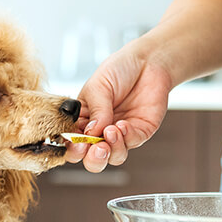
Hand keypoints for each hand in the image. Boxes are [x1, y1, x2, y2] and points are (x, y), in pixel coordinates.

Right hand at [65, 49, 171, 172]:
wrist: (147, 61)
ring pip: (114, 157)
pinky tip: (123, 124)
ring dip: (112, 149)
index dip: (73, 148)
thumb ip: (96, 111)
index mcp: (84, 121)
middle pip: (93, 159)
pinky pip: (132, 143)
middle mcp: (101, 132)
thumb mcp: (98, 86)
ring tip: (111, 131)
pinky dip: (126, 137)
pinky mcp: (140, 132)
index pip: (73, 143)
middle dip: (93, 159)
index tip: (77, 144)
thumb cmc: (118, 70)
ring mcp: (121, 134)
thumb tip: (91, 134)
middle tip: (96, 148)